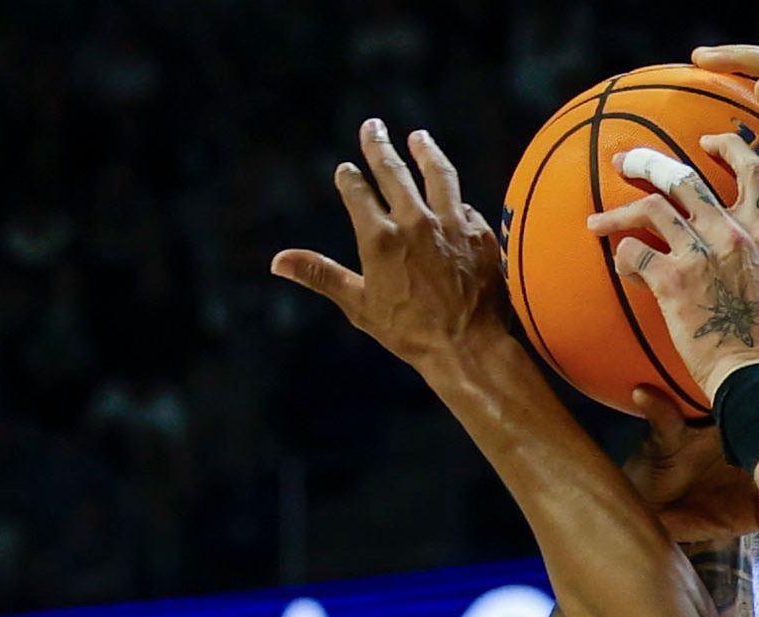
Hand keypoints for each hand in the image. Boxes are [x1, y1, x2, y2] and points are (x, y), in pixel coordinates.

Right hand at [271, 121, 504, 366]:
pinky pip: (466, 208)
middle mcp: (415, 222)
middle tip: (373, 127)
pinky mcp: (481, 235)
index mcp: (380, 237)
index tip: (346, 170)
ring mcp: (451, 225)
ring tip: (419, 137)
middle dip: (378, 146)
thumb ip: (321, 274)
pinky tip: (453, 198)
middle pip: (393, 171)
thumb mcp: (359, 305)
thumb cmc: (410, 333)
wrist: (469, 348)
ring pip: (437, 175)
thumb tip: (277, 261)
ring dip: (426, 152)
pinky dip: (456, 201)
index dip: (349, 178)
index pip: (357, 192)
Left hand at [591, 140, 758, 400]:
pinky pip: (635, 253)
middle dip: (646, 163)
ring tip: (597, 222)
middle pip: (682, 177)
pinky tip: (620, 267)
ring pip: (651, 208)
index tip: (704, 141)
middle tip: (622, 163)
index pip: (750, 169)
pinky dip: (622, 256)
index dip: (726, 145)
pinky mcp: (671, 282)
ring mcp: (699, 254)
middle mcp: (730, 232)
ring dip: (619, 212)